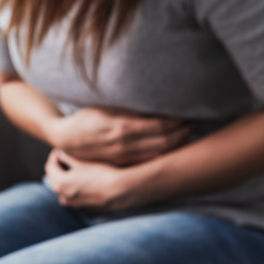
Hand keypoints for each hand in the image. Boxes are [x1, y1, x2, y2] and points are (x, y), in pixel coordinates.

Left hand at [44, 149, 141, 210]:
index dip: (54, 156)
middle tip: (66, 158)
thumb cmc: (102, 174)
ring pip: (64, 190)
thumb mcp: (83, 163)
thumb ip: (67, 158)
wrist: (121, 191)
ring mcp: (73, 206)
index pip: (50, 166)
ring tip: (77, 170)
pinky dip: (76, 190)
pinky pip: (75, 198)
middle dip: (59, 168)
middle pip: (54, 179)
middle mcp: (63, 197)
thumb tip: (59, 153)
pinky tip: (86, 183)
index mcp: (60, 184)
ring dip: (66, 180)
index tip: (60, 150)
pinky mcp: (84, 210)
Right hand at [46, 107, 192, 165]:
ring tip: (191, 134)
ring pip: (159, 152)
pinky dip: (164, 154)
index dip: (179, 120)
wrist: (65, 138)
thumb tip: (153, 101)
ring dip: (178, 144)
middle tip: (197, 122)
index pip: (160, 125)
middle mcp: (125, 144)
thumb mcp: (104, 106)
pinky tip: (174, 147)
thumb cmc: (85, 117)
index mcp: (122, 127)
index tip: (191, 112)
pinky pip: (149, 160)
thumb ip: (128, 107)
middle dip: (184, 132)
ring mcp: (124, 156)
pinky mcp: (122, 162)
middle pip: (165, 140)